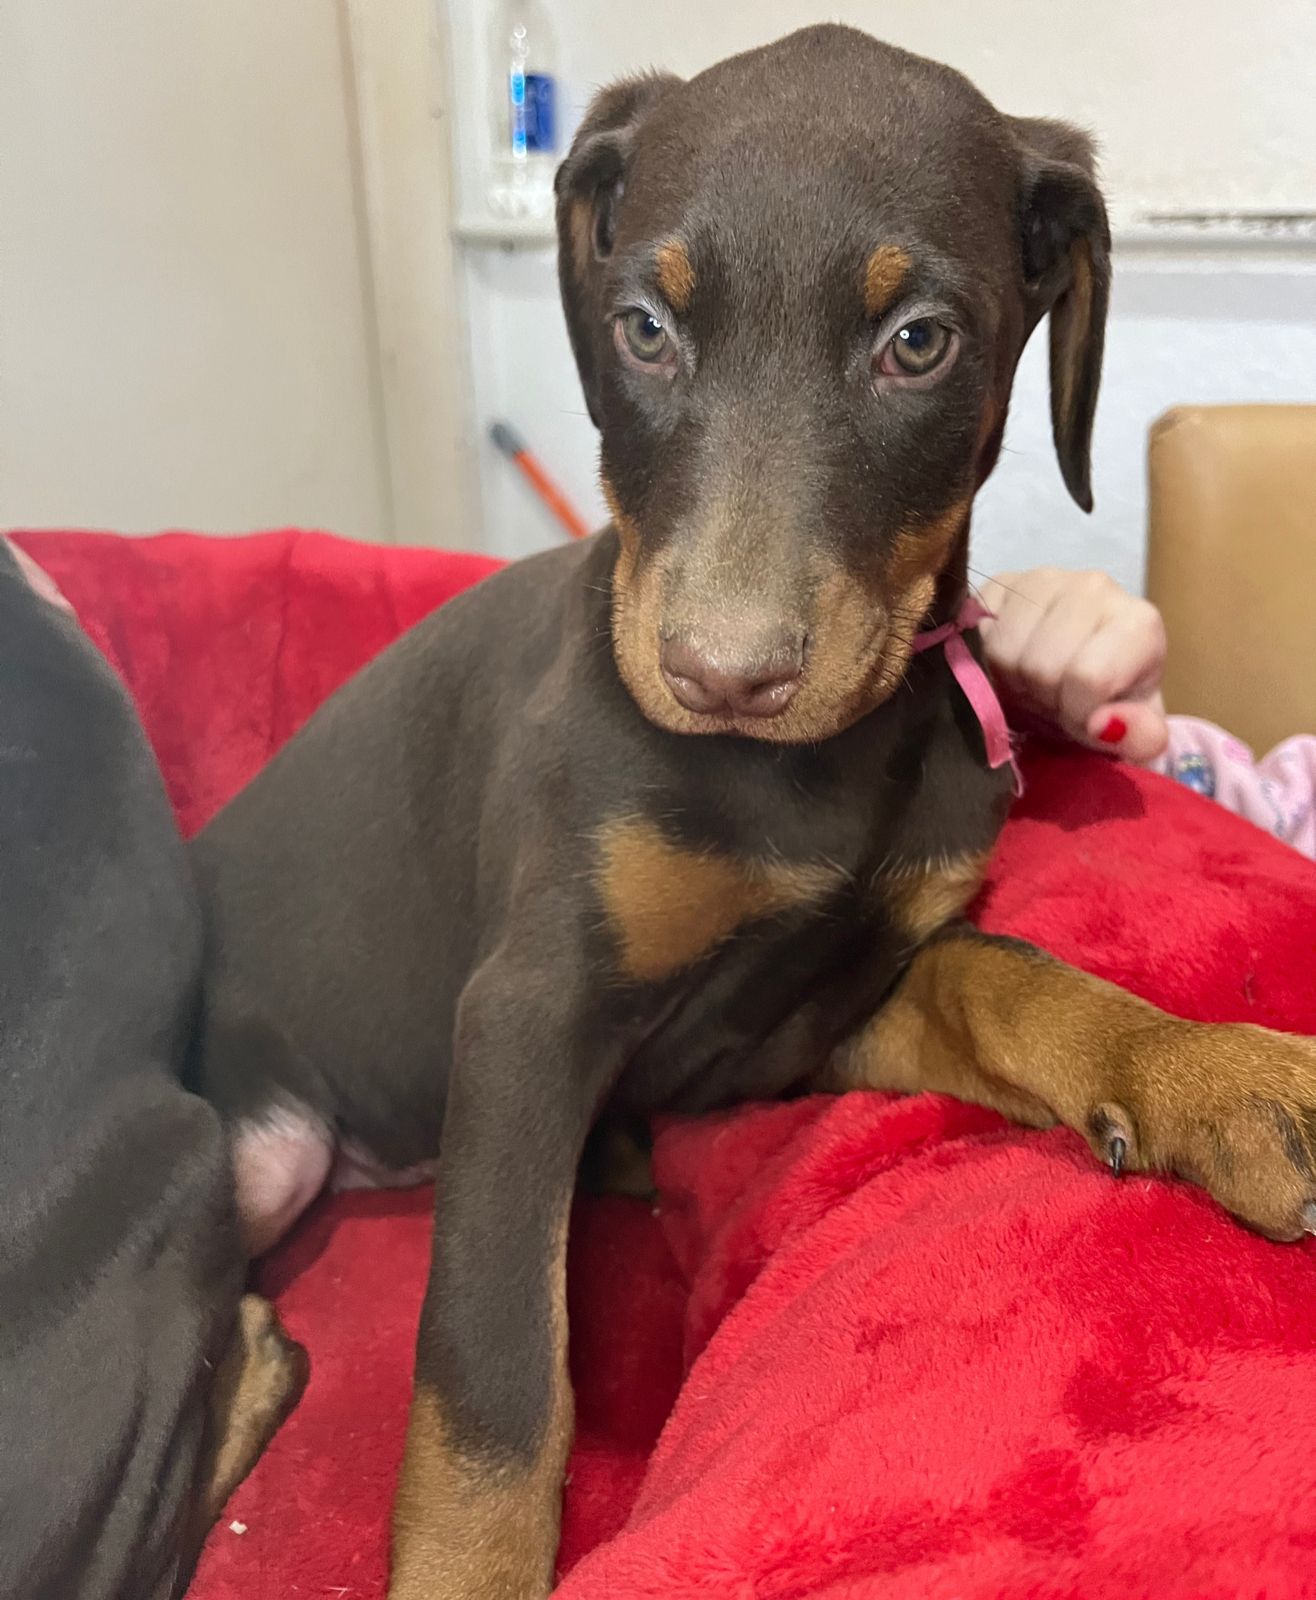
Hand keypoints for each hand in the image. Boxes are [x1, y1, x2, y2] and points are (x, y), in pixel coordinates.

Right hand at [977, 567, 1167, 762]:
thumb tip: (1105, 725)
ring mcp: (1043, 579)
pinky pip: (975, 631)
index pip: (1088, 676)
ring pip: (1003, 649)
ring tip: (1030, 682)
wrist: (1072, 678)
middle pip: (1041, 665)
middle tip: (1052, 700)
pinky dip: (984, 659)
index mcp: (1138, 623)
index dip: (1076, 712)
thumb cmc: (1105, 705)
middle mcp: (1094, 587)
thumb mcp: (1134, 737)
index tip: (1081, 717)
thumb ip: (1139, 739)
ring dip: (1010, 680)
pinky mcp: (999, 582)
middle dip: (1042, 697)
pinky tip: (1007, 661)